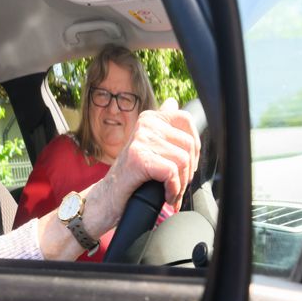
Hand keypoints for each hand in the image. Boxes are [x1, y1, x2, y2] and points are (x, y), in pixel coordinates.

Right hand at [85, 99, 200, 234]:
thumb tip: (172, 102)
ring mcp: (141, 140)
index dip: (194, 145)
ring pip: (183, 161)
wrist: (107, 198)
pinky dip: (173, 190)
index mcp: (149, 118)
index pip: (186, 119)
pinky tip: (166, 196)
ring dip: (181, 184)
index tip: (186, 163)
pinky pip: (171, 173)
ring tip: (170, 193)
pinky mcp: (139, 158)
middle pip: (188, 144)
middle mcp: (145, 124)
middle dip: (188, 171)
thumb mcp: (147, 145)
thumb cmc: (131, 175)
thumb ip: (161, 124)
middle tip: (177, 185)